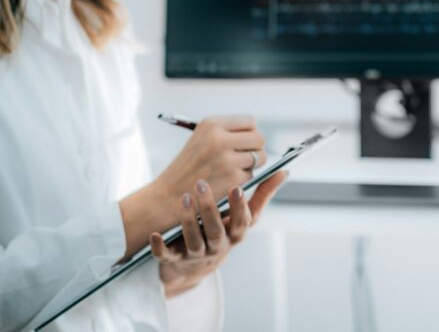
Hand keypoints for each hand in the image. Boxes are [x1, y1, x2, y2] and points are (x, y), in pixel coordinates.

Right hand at [119, 116, 266, 258]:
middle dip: (255, 149)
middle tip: (244, 158)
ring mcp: (226, 158)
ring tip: (231, 169)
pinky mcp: (232, 177)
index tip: (243, 143)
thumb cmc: (189, 166)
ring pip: (259, 157)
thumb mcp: (202, 139)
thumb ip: (228, 133)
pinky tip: (225, 181)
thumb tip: (257, 133)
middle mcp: (219, 138)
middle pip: (259, 138)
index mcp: (211, 124)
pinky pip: (251, 175)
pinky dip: (242, 180)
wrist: (168, 195)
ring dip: (251, 165)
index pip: (250, 122)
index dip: (250, 134)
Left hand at [150, 171, 288, 297]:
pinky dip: (160, 248)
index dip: (240, 207)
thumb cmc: (225, 232)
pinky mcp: (175, 260)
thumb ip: (262, 195)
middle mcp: (217, 246)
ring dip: (188, 222)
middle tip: (200, 184)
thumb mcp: (245, 218)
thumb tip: (283, 171)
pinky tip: (155, 234)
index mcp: (235, 234)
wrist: (197, 266)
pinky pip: (166, 256)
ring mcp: (196, 254)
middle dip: (209, 210)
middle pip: (216, 231)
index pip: (242, 222)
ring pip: (193, 241)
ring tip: (184, 198)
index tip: (236, 187)